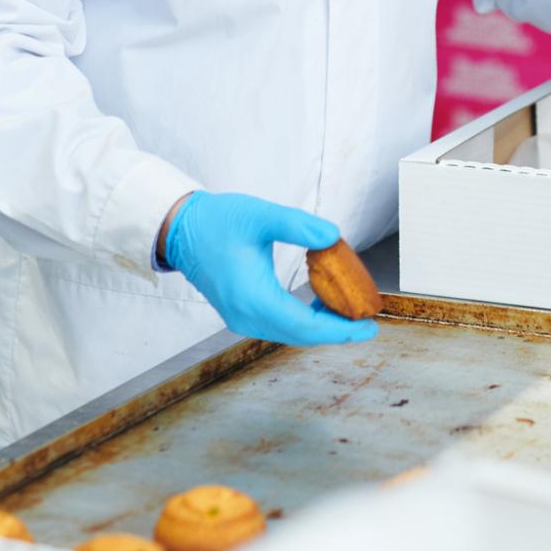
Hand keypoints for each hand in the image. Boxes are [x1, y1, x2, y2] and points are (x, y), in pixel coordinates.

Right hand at [162, 192, 376, 346]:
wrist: (181, 230)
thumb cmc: (217, 221)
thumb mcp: (261, 215)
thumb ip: (299, 225)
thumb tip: (334, 236)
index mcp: (253, 299)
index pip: (306, 326)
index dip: (341, 330)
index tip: (369, 327)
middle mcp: (246, 317)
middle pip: (302, 335)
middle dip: (338, 329)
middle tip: (368, 317)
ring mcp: (242, 319)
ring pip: (292, 332)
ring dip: (322, 323)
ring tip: (350, 307)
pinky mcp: (241, 313)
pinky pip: (281, 324)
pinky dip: (305, 317)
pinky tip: (321, 298)